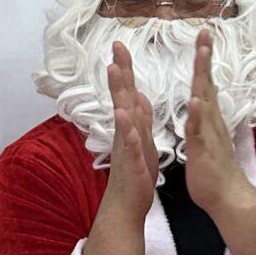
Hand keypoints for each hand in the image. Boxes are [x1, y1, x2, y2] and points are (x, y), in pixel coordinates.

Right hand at [84, 42, 157, 254]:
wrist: (126, 208)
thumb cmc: (134, 176)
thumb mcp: (141, 142)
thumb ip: (140, 119)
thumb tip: (138, 96)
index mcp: (131, 127)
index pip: (128, 93)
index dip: (125, 70)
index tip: (121, 46)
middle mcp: (125, 133)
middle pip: (121, 96)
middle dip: (119, 71)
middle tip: (115, 46)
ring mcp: (125, 146)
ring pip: (122, 115)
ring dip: (118, 92)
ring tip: (114, 70)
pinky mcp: (130, 162)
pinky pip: (128, 143)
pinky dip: (126, 128)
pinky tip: (123, 114)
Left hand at [183, 31, 255, 254]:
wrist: (227, 200)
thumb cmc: (214, 172)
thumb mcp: (206, 139)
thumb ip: (203, 120)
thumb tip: (203, 102)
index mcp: (208, 118)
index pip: (205, 83)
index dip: (203, 60)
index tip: (201, 35)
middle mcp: (212, 121)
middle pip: (208, 84)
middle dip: (205, 58)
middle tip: (205, 32)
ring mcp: (209, 134)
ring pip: (205, 101)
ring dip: (202, 78)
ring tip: (200, 55)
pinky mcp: (204, 150)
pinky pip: (199, 130)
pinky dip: (198, 115)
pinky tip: (196, 100)